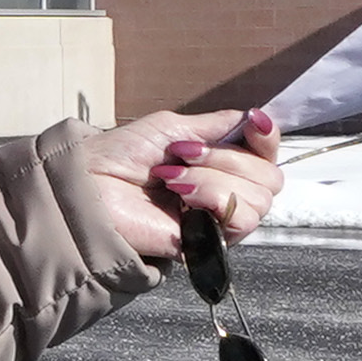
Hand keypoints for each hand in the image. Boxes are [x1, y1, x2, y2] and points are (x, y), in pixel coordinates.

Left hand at [83, 106, 283, 263]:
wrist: (92, 186)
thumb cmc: (121, 156)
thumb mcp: (173, 128)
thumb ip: (218, 126)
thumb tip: (255, 118)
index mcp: (219, 164)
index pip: (267, 154)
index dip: (268, 137)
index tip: (254, 122)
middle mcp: (225, 192)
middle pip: (270, 177)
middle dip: (228, 158)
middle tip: (184, 154)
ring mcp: (218, 219)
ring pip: (259, 198)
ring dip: (214, 178)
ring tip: (173, 178)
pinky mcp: (210, 242)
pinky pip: (241, 220)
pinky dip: (214, 197)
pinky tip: (182, 195)